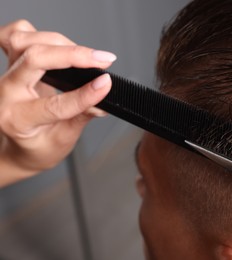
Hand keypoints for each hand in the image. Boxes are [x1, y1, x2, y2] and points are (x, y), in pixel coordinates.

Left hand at [0, 20, 115, 185]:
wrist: (19, 146)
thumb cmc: (37, 146)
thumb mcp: (63, 139)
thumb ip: (82, 116)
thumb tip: (103, 97)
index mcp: (17, 119)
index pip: (54, 104)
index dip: (84, 94)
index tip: (106, 85)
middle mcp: (7, 93)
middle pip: (34, 59)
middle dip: (73, 55)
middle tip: (102, 59)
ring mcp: (6, 75)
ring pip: (24, 41)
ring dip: (58, 42)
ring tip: (84, 54)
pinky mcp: (11, 63)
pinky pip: (15, 35)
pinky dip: (37, 34)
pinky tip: (56, 44)